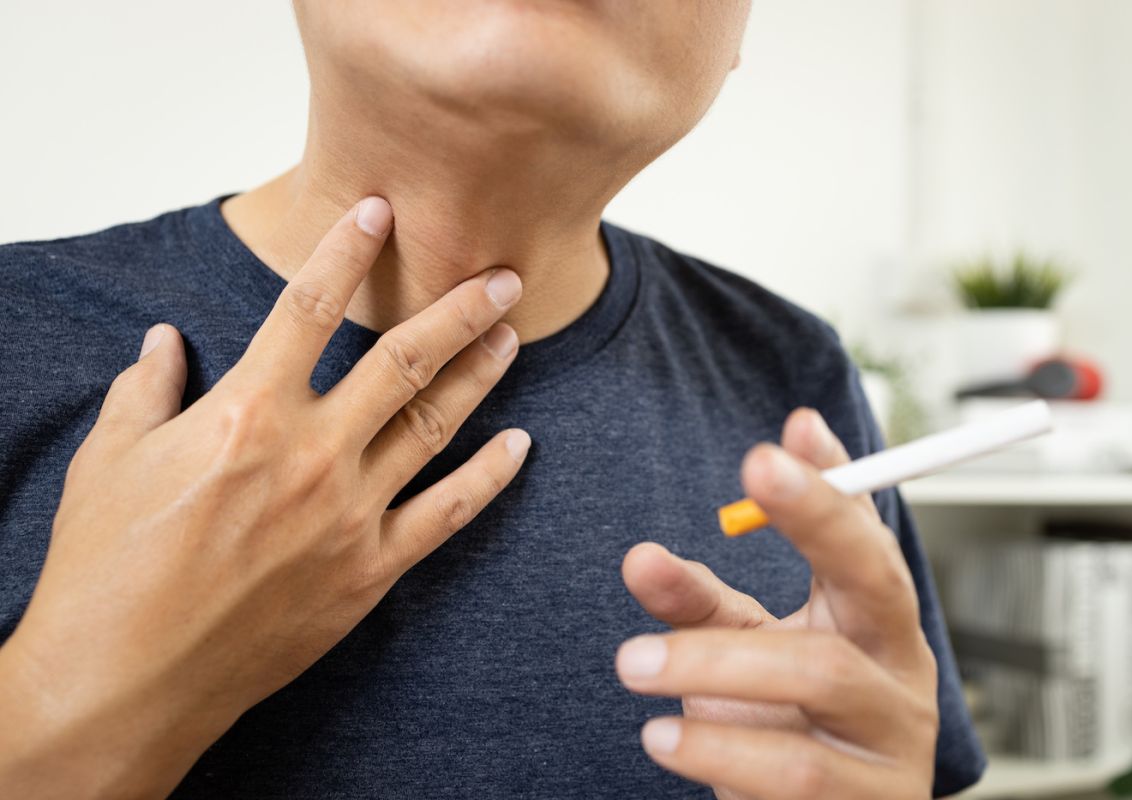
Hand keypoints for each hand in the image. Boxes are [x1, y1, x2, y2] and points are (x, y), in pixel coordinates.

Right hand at [0, 197, 529, 798]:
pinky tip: (519, 447)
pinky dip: (488, 477)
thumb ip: (145, 389)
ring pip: (436, 426)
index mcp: (246, 414)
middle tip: (502, 276)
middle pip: (405, 361)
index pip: (308, 306)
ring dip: (481, 376)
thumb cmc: (104, 571)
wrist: (124, 681)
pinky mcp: (370, 572)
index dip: (347, 249)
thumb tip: (163, 340)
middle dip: (460, 310)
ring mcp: (350, 515)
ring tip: (513, 336)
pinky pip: (447, 513)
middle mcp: (312, 454)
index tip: (381, 210)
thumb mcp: (109, 461)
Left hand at [617, 410, 937, 798]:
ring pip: (821, 677)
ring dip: (716, 662)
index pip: (866, 535)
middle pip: (873, 584)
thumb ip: (696, 602)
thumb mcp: (745, 649)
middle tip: (686, 529)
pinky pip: (796, 773)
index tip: (774, 443)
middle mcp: (901, 670)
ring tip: (633, 664)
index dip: (827, 490)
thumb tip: (640, 555)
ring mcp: (895, 742)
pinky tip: (664, 738)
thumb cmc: (791, 724)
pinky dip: (721, 750)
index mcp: (878, 619)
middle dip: (808, 522)